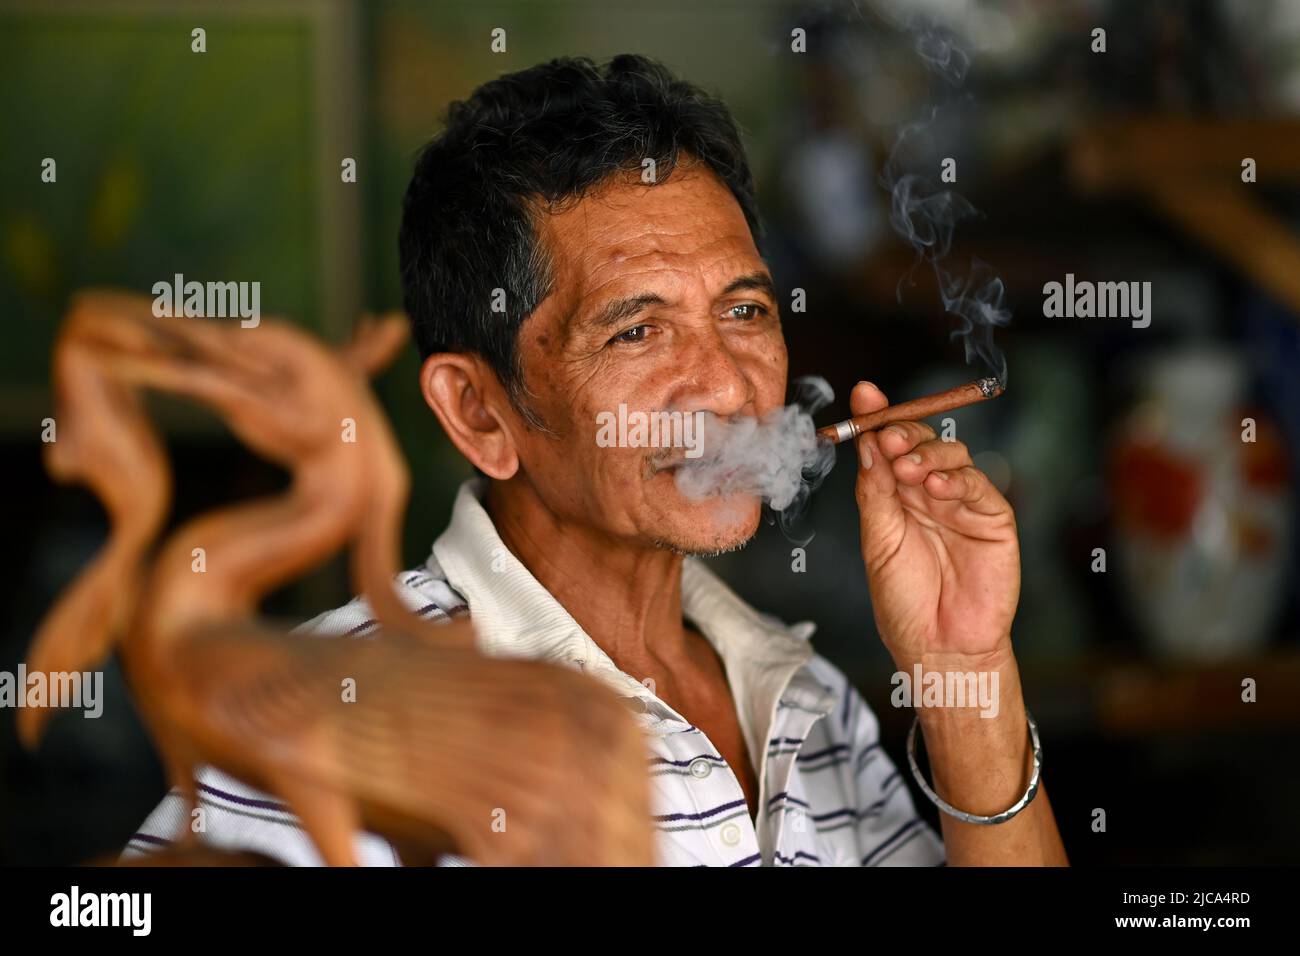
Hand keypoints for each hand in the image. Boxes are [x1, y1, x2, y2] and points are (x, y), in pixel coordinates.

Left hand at [850, 381, 1019, 666]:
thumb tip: (866, 441)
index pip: (889, 447)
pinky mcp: (994, 519)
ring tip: (908, 469)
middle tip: (886, 434)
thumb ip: (875, 490)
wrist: (938, 647)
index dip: (878, 418)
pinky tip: (937, 487)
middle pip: (921, 443)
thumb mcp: (878, 541)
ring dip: (928, 454)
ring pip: (952, 456)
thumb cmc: (905, 602)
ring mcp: (963, 504)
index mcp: (897, 496)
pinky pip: (979, 486)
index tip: (864, 395)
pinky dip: (958, 480)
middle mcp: (930, 493)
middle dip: (903, 432)